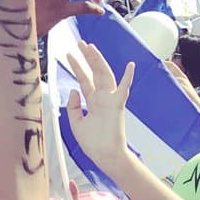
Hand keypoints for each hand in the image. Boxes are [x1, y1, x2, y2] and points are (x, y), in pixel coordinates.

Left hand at [65, 40, 134, 171]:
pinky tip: (130, 66)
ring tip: (90, 47)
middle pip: (95, 73)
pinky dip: (128, 78)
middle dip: (88, 58)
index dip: (77, 67)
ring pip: (105, 76)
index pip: (84, 80)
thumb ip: (74, 107)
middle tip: (80, 43)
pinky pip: (124, 90)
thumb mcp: (76, 123)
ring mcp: (110, 101)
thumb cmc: (93, 143)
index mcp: (93, 102)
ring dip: (98, 61)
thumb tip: (74, 90)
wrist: (104, 156)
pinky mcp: (117, 106)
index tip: (69, 54)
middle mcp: (102, 98)